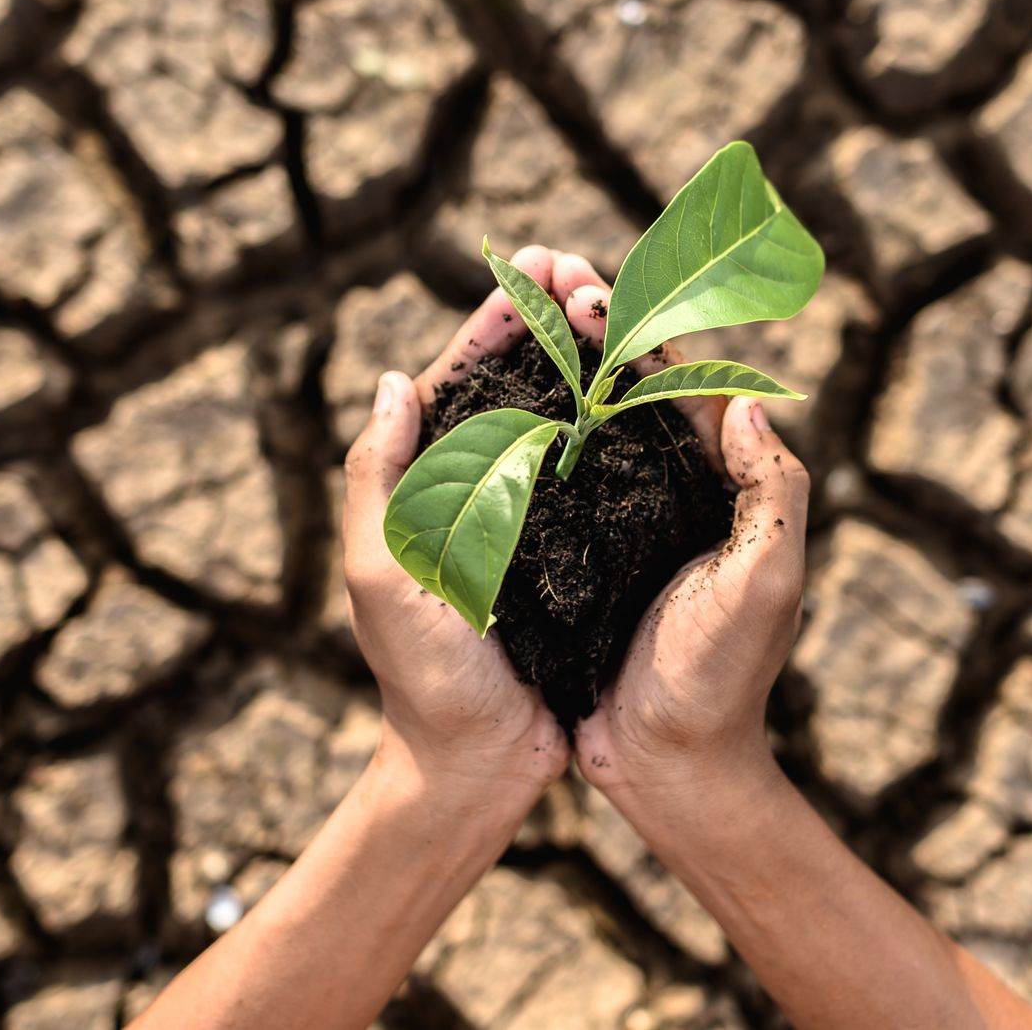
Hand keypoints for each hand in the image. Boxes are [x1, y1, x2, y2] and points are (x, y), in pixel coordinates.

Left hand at [342, 246, 576, 816]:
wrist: (478, 765)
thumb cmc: (422, 677)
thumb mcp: (383, 575)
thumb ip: (377, 479)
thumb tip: (393, 380)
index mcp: (425, 485)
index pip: (458, 379)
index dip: (496, 318)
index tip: (535, 265)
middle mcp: (479, 490)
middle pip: (517, 384)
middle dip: (551, 320)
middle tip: (590, 269)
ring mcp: (530, 518)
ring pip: (563, 417)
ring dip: (589, 360)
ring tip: (625, 309)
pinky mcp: (576, 550)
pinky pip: (601, 472)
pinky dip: (622, 425)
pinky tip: (654, 392)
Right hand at [553, 257, 811, 807]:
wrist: (668, 768)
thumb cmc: (721, 679)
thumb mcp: (766, 583)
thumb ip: (775, 493)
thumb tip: (751, 400)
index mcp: (720, 485)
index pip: (681, 382)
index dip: (636, 328)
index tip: (587, 287)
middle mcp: (670, 491)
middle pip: (628, 385)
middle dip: (588, 323)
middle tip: (542, 272)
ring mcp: (621, 521)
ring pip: (585, 420)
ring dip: (553, 362)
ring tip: (513, 309)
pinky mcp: (578, 555)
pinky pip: (550, 476)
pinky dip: (524, 430)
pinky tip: (485, 400)